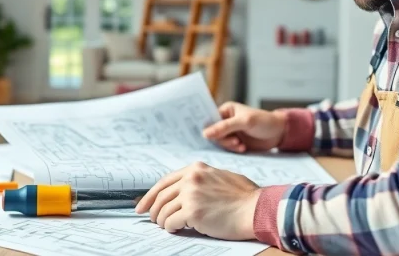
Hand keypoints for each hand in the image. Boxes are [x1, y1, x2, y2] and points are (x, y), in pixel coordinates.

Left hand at [135, 161, 259, 239]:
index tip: (142, 205)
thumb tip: (183, 190)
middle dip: (152, 210)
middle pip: (160, 197)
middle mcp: (191, 179)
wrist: (257, 208)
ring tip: (167, 226)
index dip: (150, 195)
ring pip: (163, 211)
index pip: (164, 182)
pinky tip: (176, 229)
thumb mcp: (220, 177)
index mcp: (196, 169)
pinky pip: (171, 222)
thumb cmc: (244, 197)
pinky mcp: (193, 212)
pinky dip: (171, 228)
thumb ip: (202, 179)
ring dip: (162, 221)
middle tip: (151, 219)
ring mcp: (191, 195)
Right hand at [202, 101, 286, 152]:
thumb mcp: (244, 122)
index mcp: (225, 110)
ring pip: (220, 142)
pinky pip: (227, 149)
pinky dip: (233, 150)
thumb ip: (225, 127)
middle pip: (213, 133)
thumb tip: (204, 134)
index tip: (203, 136)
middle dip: (222, 139)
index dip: (206, 127)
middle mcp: (225, 121)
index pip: (209, 119)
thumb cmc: (263, 121)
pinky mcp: (235, 143)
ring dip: (229, 145)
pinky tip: (243, 148)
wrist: (279, 134)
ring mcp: (230, 133)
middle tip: (234, 141)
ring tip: (241, 145)